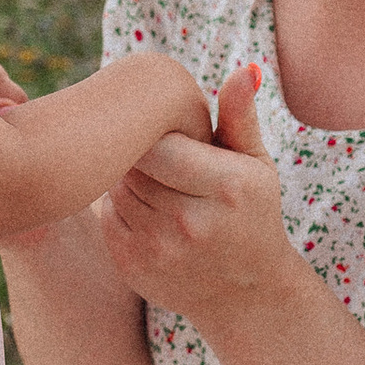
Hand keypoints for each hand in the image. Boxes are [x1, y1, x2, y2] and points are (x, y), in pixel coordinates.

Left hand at [99, 64, 311, 331]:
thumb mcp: (256, 165)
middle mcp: (191, 222)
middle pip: (134, 165)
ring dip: (127, 179)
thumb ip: (240, 118)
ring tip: (156, 185)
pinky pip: (108, 216)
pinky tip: (147, 212)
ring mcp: (159, 249)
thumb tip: (242, 70)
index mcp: (226, 187)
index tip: (166, 136)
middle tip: (156, 158)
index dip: (156, 134)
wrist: (247, 293)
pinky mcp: (133, 267)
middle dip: (140, 156)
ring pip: (117, 188)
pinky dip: (120, 208)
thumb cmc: (253, 214)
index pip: (160, 142)